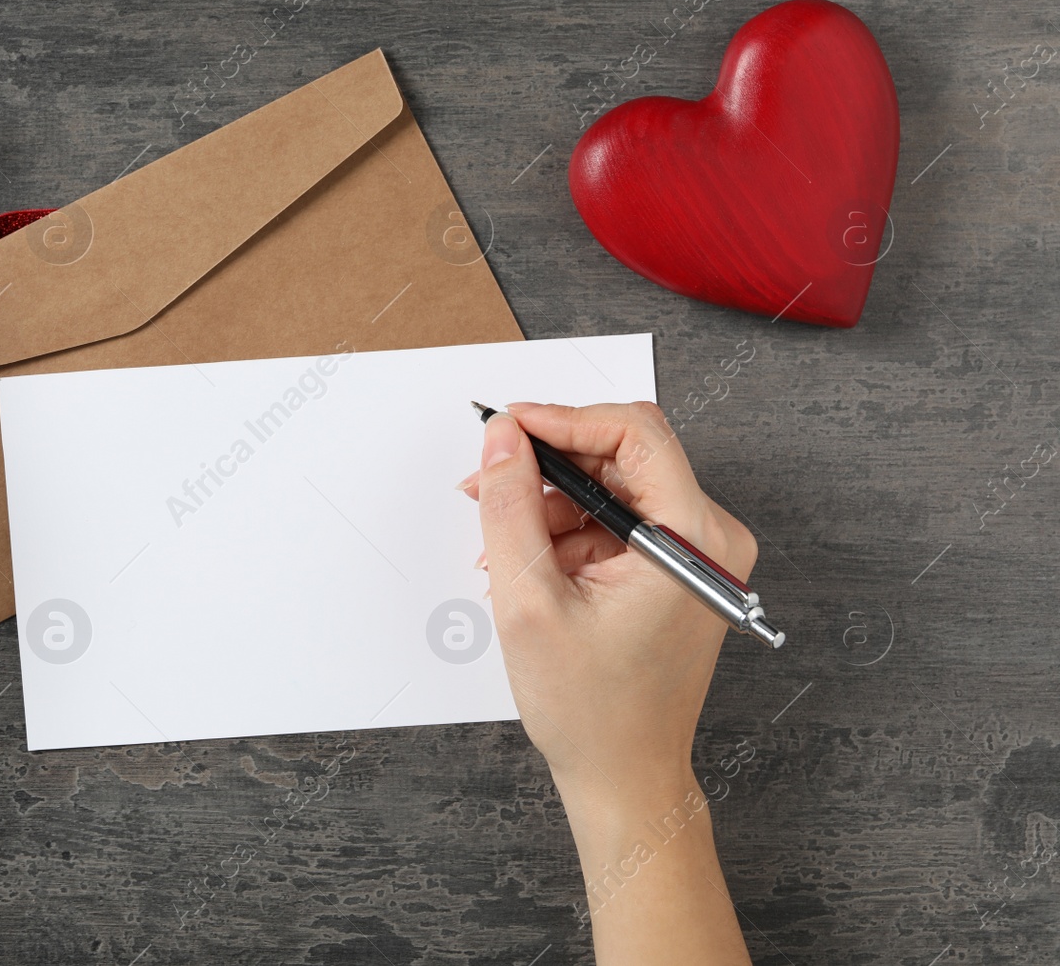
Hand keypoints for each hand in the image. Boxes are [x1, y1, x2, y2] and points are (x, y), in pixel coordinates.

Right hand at [460, 401, 757, 811]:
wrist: (624, 776)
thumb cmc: (592, 710)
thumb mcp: (529, 600)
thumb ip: (511, 506)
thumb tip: (503, 436)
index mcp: (693, 539)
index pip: (634, 433)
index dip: (564, 419)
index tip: (509, 426)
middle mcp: (709, 539)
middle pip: (622, 458)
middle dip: (546, 468)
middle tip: (487, 485)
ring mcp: (696, 556)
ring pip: (612, 489)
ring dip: (548, 507)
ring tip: (501, 553)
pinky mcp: (677, 571)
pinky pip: (615, 523)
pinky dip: (566, 535)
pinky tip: (529, 571)